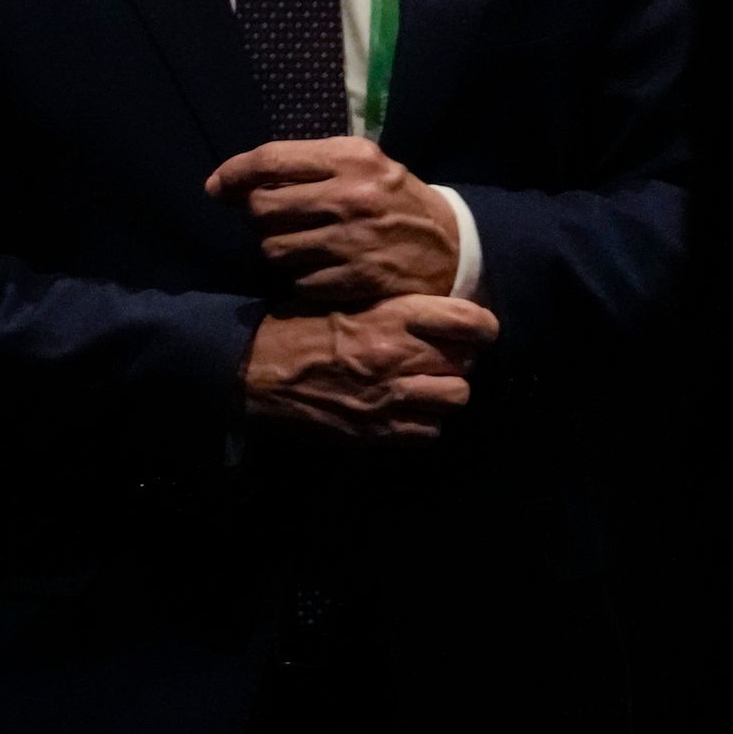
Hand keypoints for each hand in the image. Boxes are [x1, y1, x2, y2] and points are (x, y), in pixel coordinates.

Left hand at [206, 137, 462, 310]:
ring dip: (277, 249)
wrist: (452, 246)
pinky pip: (297, 281)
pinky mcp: (357, 278)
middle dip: (257, 217)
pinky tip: (323, 267)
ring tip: (303, 244)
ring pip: (272, 249)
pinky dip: (301, 277)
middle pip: (261, 208)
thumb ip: (301, 167)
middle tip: (274, 220)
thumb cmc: (390, 200)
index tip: (217, 188)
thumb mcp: (360, 166)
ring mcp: (354, 240)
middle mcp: (351, 196)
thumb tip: (223, 185)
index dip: (233, 174)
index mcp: (351, 158)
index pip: (270, 159)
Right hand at [239, 295, 496, 441]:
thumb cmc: (294, 328)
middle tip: (438, 361)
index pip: (471, 322)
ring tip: (424, 389)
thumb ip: (396, 310)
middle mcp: (398, 356)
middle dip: (457, 361)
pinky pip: (430, 431)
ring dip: (445, 394)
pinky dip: (424, 424)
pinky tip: (404, 412)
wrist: (251, 370)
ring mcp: (389, 396)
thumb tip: (439, 317)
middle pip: (466, 363)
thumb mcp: (347, 301)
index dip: (481, 328)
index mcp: (393, 317)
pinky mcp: (376, 430)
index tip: (476, 331)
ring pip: (457, 398)